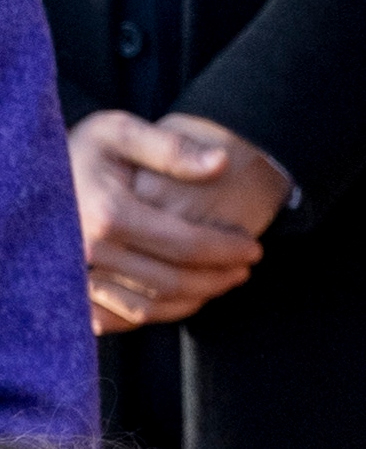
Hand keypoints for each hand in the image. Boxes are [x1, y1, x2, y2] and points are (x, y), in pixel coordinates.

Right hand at [71, 111, 290, 330]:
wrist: (30, 173)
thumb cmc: (82, 149)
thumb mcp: (121, 131)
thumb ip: (171, 148)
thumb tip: (219, 163)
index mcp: (109, 212)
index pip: (186, 245)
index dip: (226, 251)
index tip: (254, 249)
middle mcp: (92, 251)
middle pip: (173, 281)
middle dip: (217, 279)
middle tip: (244, 270)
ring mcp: (80, 277)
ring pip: (151, 307)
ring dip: (194, 300)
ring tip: (222, 283)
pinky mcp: (75, 292)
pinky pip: (124, 317)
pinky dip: (160, 313)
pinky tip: (185, 298)